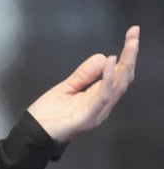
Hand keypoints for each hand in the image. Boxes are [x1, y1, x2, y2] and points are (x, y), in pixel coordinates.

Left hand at [27, 25, 138, 143]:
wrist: (32, 134)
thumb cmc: (48, 115)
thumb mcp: (66, 88)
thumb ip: (84, 75)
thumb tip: (103, 57)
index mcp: (98, 97)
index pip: (118, 74)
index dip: (127, 54)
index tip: (132, 34)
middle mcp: (102, 105)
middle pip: (124, 78)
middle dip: (131, 55)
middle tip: (135, 34)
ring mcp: (97, 112)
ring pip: (118, 86)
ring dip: (125, 64)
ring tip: (129, 45)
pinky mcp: (88, 118)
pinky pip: (102, 97)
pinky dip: (107, 80)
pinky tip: (109, 65)